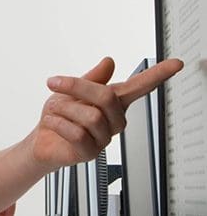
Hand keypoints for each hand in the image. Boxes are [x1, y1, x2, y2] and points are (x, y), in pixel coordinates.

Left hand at [31, 56, 182, 169]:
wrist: (40, 140)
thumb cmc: (59, 115)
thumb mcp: (70, 90)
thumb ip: (91, 78)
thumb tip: (109, 62)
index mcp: (112, 102)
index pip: (139, 87)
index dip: (157, 75)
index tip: (176, 64)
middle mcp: (113, 120)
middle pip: (107, 97)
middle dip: (76, 87)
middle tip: (54, 83)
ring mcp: (104, 138)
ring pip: (91, 116)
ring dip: (63, 108)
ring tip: (54, 111)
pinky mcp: (91, 153)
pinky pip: (78, 134)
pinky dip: (59, 123)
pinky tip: (52, 122)